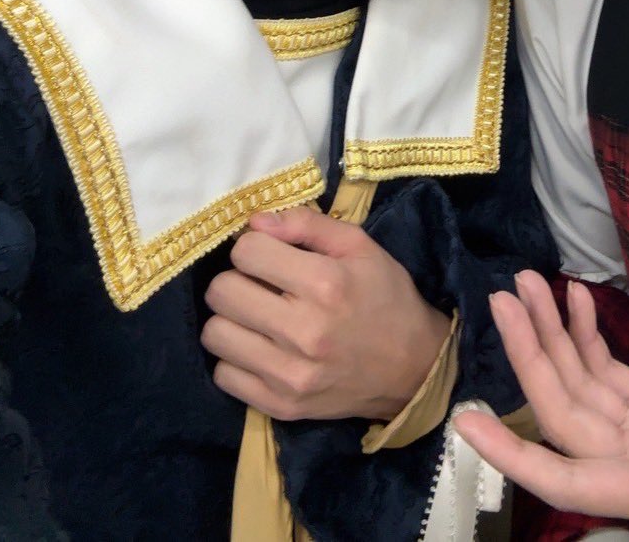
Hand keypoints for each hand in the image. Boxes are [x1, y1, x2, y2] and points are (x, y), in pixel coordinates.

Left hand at [202, 205, 450, 422]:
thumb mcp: (359, 245)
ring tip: (257, 316)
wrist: (413, 367)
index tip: (269, 255)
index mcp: (325, 284)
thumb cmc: (385, 296)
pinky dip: (235, 358)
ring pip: (215, 334)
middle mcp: (304, 331)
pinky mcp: (281, 406)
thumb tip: (255, 222)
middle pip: (222, 292)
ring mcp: (290, 375)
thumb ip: (307, 224)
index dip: (253, 246)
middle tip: (259, 284)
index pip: (246, 252)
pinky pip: (224, 375)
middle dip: (236, 279)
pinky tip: (260, 347)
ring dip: (231, 318)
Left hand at [453, 271, 628, 532]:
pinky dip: (585, 334)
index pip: (564, 476)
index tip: (467, 421)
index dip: (514, 453)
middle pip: (562, 410)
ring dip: (550, 335)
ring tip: (526, 282)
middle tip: (503, 296)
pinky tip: (570, 298)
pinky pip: (606, 369)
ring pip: (578, 382)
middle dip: (529, 355)